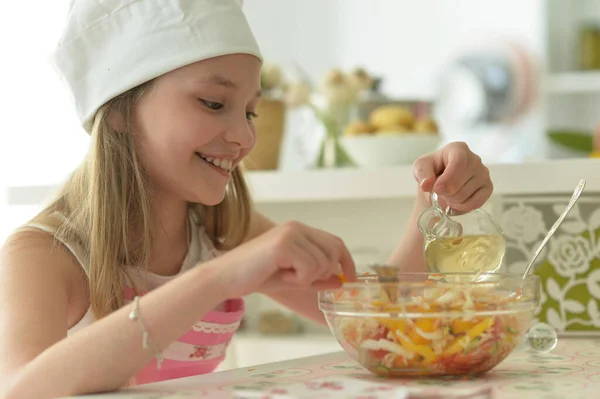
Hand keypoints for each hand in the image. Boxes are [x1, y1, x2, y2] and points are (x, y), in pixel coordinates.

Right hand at [217, 221, 356, 298]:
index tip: (350, 278)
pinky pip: (309, 268)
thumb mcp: (293, 278)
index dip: (347, 261)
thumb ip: (316, 277)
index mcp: (299, 230)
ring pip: (323, 263)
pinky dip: (299, 280)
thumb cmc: (255, 276)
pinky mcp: (284, 244)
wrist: (225, 277)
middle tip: (301, 280)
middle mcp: (297, 227)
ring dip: (308, 278)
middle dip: (325, 273)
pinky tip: (281, 275)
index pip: (335, 242)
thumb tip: (340, 280)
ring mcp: (291, 233)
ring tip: (285, 276)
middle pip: (334, 251)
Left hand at [412, 141, 492, 212]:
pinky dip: (462, 207)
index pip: (459, 163)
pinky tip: (456, 201)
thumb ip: (422, 173)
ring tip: (448, 193)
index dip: (447, 180)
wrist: (440, 181)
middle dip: (445, 192)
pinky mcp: (488, 187)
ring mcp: (484, 173)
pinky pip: (476, 203)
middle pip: (460, 183)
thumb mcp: (420, 167)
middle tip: (439, 191)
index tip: (437, 189)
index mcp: (458, 148)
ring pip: (466, 195)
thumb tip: (426, 184)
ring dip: (452, 200)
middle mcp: (474, 159)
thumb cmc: (432, 170)